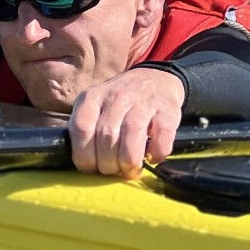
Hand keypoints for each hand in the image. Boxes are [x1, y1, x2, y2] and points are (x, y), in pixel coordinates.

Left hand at [67, 66, 185, 178]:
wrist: (155, 78)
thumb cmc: (119, 102)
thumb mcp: (95, 106)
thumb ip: (86, 130)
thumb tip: (84, 165)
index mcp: (92, 97)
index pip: (81, 129)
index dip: (84, 156)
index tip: (91, 168)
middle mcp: (116, 96)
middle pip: (106, 136)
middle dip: (108, 164)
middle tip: (113, 171)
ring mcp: (143, 102)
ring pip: (132, 135)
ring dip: (129, 161)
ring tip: (130, 170)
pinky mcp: (168, 111)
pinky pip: (162, 136)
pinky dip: (157, 152)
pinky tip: (152, 158)